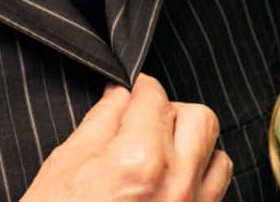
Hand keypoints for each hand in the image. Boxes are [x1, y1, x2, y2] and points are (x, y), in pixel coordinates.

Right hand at [20, 75, 231, 201]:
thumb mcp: (62, 172)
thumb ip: (98, 126)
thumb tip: (118, 97)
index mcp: (138, 161)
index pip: (154, 97)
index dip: (139, 90)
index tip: (131, 92)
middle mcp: (176, 184)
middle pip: (198, 118)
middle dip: (171, 112)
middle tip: (142, 123)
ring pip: (217, 153)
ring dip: (193, 146)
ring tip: (159, 155)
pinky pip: (216, 190)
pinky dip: (200, 177)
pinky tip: (170, 184)